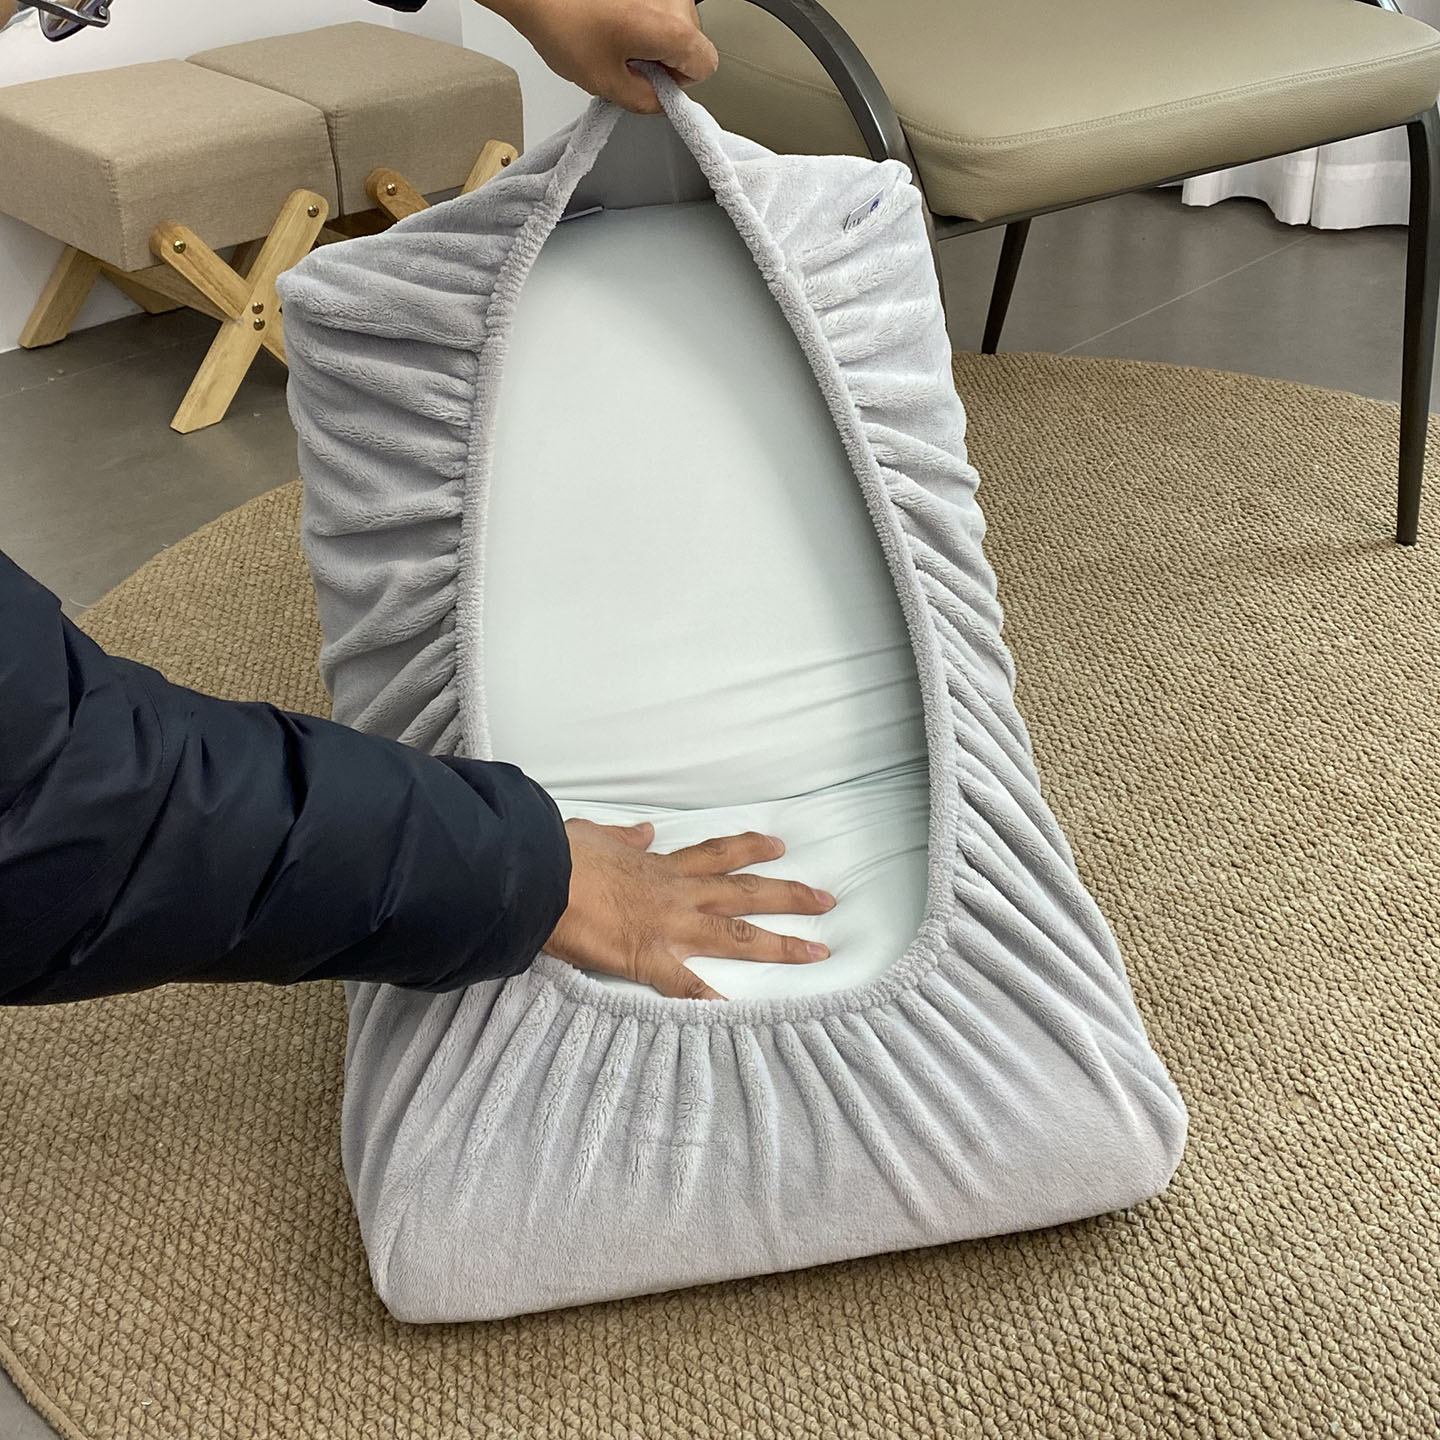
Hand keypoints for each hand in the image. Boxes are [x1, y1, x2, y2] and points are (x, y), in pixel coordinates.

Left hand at [486, 0, 718, 113]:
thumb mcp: (607, 83)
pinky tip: (610, 21)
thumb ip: (645, 101)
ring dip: (650, 36)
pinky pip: (655, 3)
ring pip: (673, 21)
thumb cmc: (564, 24)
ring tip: (614, 38)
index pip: (705, 65)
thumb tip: (659, 100)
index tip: (654, 83)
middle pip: (690, 41)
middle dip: (663, 58)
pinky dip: (639, 15)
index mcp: (673, 28)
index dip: (678, 82)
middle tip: (626, 62)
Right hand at [545, 819, 835, 999]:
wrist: (535, 876)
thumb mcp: (594, 834)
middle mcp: (676, 894)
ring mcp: (669, 927)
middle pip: (745, 892)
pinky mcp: (649, 958)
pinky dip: (714, 1003)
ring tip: (818, 951)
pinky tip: (741, 1017)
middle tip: (826, 899)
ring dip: (780, 944)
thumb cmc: (558, 854)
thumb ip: (624, 837)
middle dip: (789, 895)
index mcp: (660, 866)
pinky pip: (689, 987)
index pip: (716, 854)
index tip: (777, 847)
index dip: (749, 849)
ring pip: (737, 935)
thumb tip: (644, 831)